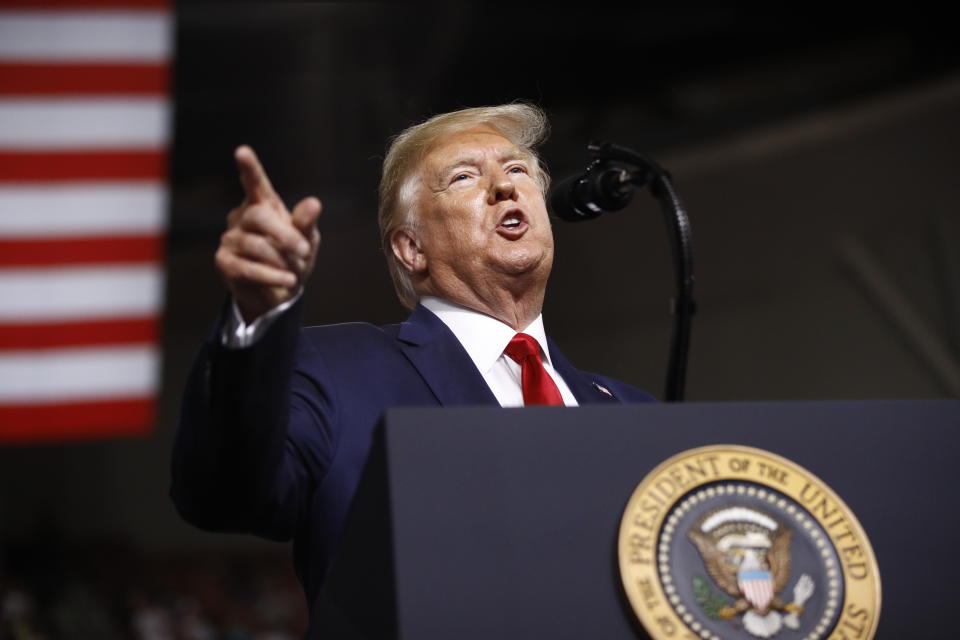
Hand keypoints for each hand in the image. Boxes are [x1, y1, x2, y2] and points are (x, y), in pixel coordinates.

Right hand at [215, 145, 321, 321]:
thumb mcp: (307, 240)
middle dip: (284, 235)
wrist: (278, 293)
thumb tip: (314, 203)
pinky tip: (288, 281)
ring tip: (295, 271)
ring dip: (281, 260)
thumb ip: (307, 223)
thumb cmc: (293, 259)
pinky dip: (272, 276)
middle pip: (259, 216)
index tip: (242, 151)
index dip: (249, 168)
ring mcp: (230, 239)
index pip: (255, 183)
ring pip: (255, 245)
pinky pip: (248, 268)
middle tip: (303, 250)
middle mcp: (242, 217)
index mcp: (263, 205)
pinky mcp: (224, 262)